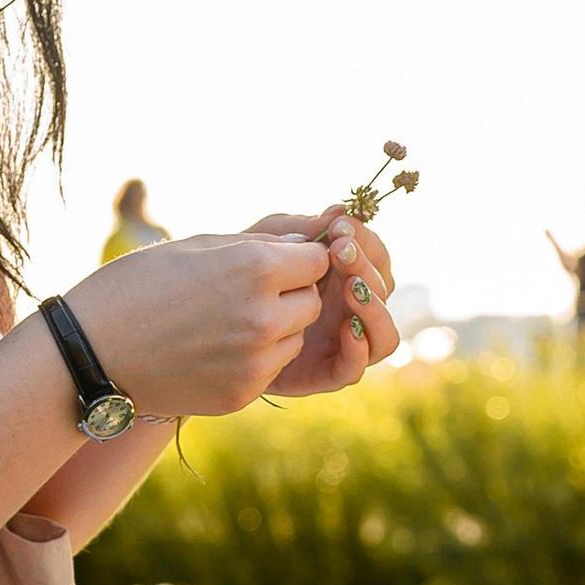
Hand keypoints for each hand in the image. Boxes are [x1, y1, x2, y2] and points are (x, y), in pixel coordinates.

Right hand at [68, 229, 333, 417]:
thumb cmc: (138, 285)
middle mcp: (262, 317)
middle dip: (290, 294)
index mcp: (254, 268)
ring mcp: (254, 361)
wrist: (90, 351)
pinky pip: (272, 368)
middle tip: (247, 292)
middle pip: (312, 302)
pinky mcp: (242, 394)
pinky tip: (215, 348)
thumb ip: (260, 244)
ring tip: (226, 321)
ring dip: (277, 328)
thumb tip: (309, 247)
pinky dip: (256, 358)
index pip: (317, 262)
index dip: (298, 259)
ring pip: (295, 337)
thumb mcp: (198, 245)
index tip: (275, 262)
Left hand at [246, 208, 399, 398]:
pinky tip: (346, 328)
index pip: (375, 257)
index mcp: (343, 275)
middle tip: (341, 252)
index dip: (365, 242)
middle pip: (382, 291)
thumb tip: (341, 210)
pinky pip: (354, 368)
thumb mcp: (265, 245)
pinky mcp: (322, 373)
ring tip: (350, 288)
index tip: (339, 228)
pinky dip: (359, 349)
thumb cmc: (234, 276)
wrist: (201, 321)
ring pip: (383, 333)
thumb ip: (300, 231)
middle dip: (365, 268)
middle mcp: (349, 309)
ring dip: (373, 307)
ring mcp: (340, 343)